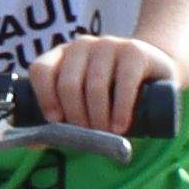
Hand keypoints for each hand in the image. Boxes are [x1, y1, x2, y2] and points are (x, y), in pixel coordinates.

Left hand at [20, 27, 183, 138]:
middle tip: (88, 134)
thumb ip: (62, 117)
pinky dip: (120, 109)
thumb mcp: (85, 99)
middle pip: (69, 84)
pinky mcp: (135, 52)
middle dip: (76, 116)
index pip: (42, 70)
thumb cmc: (112, 92)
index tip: (55, 121)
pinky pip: (124, 81)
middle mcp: (82, 45)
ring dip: (98, 116)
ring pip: (95, 85)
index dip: (44, 97)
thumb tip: (33, 143)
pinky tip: (120, 125)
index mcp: (62, 56)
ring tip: (106, 133)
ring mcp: (109, 45)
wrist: (155, 72)